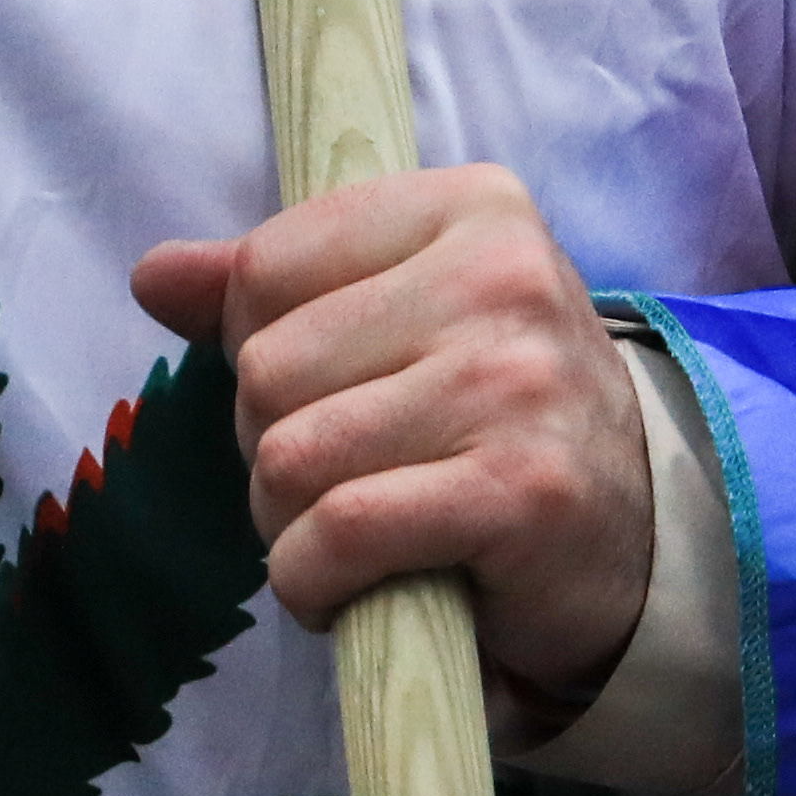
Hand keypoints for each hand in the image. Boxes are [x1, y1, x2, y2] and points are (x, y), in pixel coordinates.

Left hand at [129, 167, 653, 707]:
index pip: (266, 268)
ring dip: (287, 527)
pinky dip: (313, 581)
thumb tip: (155, 275)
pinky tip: (350, 588)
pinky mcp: (517, 492)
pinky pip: (339, 533)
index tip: (328, 393)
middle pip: (266, 369)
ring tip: (352, 534)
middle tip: (346, 479)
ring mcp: (515, 384)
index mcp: (470, 208)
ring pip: (289, 458)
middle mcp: (501, 278)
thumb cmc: (500, 416)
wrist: (640, 535)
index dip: (259, 352)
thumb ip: (277, 288)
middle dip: (272, 447)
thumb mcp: (402, 318)